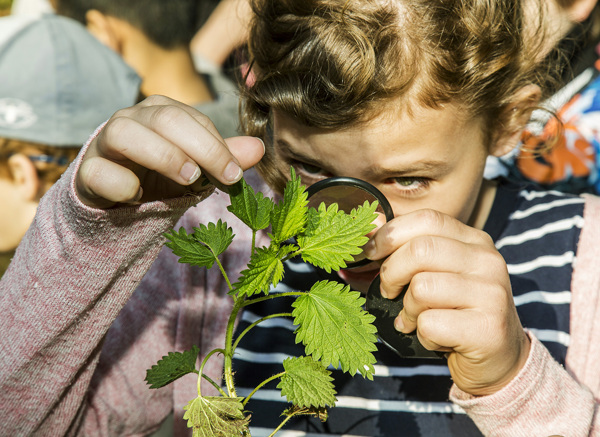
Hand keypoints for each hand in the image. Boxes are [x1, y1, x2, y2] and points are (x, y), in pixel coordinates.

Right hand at [76, 95, 264, 208]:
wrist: (115, 197)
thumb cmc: (158, 176)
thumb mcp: (195, 168)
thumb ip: (223, 157)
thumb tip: (259, 148)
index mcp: (160, 112)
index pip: (194, 119)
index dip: (219, 146)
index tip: (235, 174)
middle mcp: (132, 118)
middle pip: (166, 119)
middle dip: (203, 148)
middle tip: (226, 177)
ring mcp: (104, 142)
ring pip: (125, 133)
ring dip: (163, 156)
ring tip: (187, 179)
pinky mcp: (87, 171)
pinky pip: (100, 173)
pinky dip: (123, 186)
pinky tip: (138, 198)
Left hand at [364, 209, 529, 395]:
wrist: (499, 359)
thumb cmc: (455, 311)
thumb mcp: (434, 273)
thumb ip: (404, 247)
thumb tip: (370, 222)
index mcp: (474, 240)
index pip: (427, 219)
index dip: (391, 234)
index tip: (371, 253)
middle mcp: (488, 261)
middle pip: (420, 250)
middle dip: (391, 273)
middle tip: (388, 292)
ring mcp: (492, 294)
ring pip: (422, 288)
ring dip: (408, 309)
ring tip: (416, 319)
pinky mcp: (488, 329)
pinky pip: (430, 324)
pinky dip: (422, 335)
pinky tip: (435, 339)